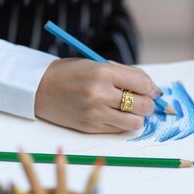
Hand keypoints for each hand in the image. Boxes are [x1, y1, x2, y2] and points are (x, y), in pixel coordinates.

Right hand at [34, 58, 160, 132]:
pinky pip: (119, 130)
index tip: (149, 89)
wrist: (40, 88)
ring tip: (128, 109)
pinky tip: (113, 113)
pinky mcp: (90, 127)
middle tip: (141, 99)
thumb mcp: (98, 64)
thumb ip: (125, 74)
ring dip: (137, 117)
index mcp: (103, 72)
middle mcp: (100, 94)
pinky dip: (122, 123)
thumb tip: (153, 89)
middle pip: (143, 106)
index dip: (151, 88)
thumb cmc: (72, 73)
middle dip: (147, 103)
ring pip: (134, 123)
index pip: (143, 84)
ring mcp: (95, 113)